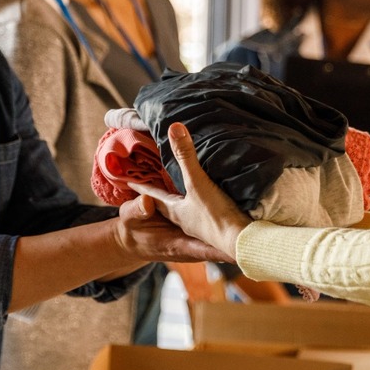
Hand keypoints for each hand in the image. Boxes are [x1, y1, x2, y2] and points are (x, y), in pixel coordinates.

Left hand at [129, 123, 251, 261]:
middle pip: (168, 207)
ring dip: (181, 204)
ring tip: (180, 195)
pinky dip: (201, 210)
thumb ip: (186, 156)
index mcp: (177, 211)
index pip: (154, 196)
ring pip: (186, 214)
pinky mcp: (218, 231)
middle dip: (160, 197)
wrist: (241, 242)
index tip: (128, 182)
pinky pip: (203, 218)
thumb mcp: (198, 183)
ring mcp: (202, 229)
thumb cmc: (215, 215)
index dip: (142, 187)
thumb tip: (174, 127)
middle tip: (152, 188)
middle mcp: (186, 221)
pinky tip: (210, 207)